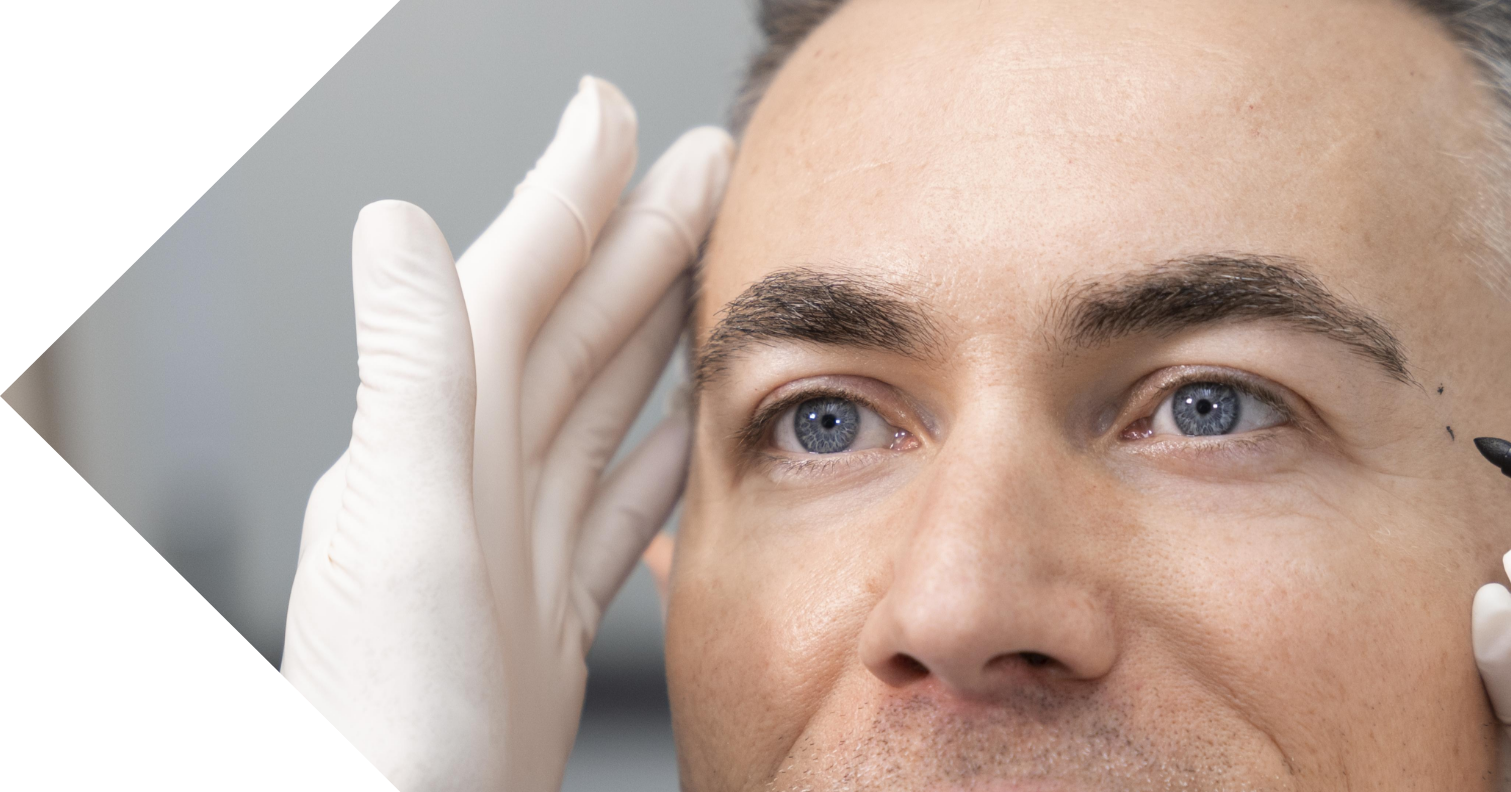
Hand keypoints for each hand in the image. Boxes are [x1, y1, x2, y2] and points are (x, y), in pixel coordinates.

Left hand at [280, 76, 731, 790]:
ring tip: (713, 266)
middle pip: (568, 335)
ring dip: (653, 327)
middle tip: (705, 163)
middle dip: (635, 241)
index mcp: (435, 451)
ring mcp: (513, 551)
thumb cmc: (395, 719)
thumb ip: (412, 375)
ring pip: (597, 408)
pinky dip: (657, 452)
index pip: (510, 290)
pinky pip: (614, 504)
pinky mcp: (547, 614)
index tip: (616, 118)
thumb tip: (393, 226)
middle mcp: (470, 489)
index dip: (567, 197)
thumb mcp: (402, 526)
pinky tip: (694, 428)